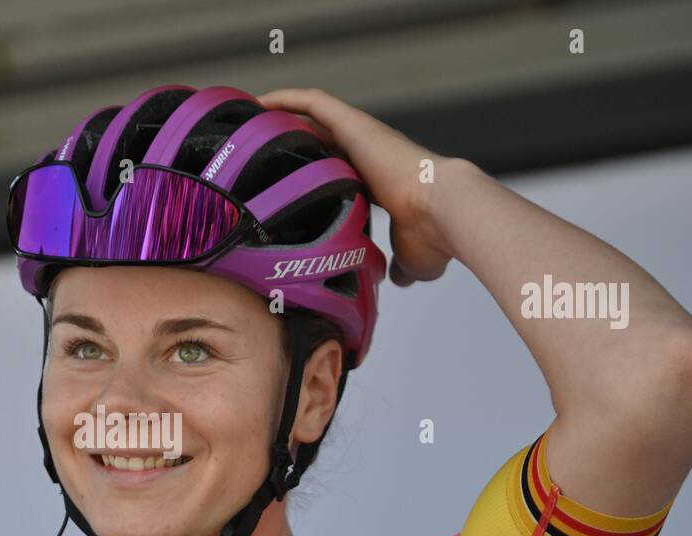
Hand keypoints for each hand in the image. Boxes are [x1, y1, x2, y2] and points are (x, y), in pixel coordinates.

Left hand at [256, 87, 461, 287]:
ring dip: (281, 113)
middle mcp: (368, 154)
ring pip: (313, 116)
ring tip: (246, 119)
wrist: (445, 212)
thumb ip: (399, 266)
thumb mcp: (410, 260)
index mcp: (376, 182)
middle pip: (320, 142)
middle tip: (252, 151)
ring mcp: (363, 136)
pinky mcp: (357, 124)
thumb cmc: (433, 237)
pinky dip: (288, 97)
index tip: (280, 184)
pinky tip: (260, 101)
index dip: (309, 174)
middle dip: (289, 143)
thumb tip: (397, 281)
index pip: (336, 172)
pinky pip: (316, 102)